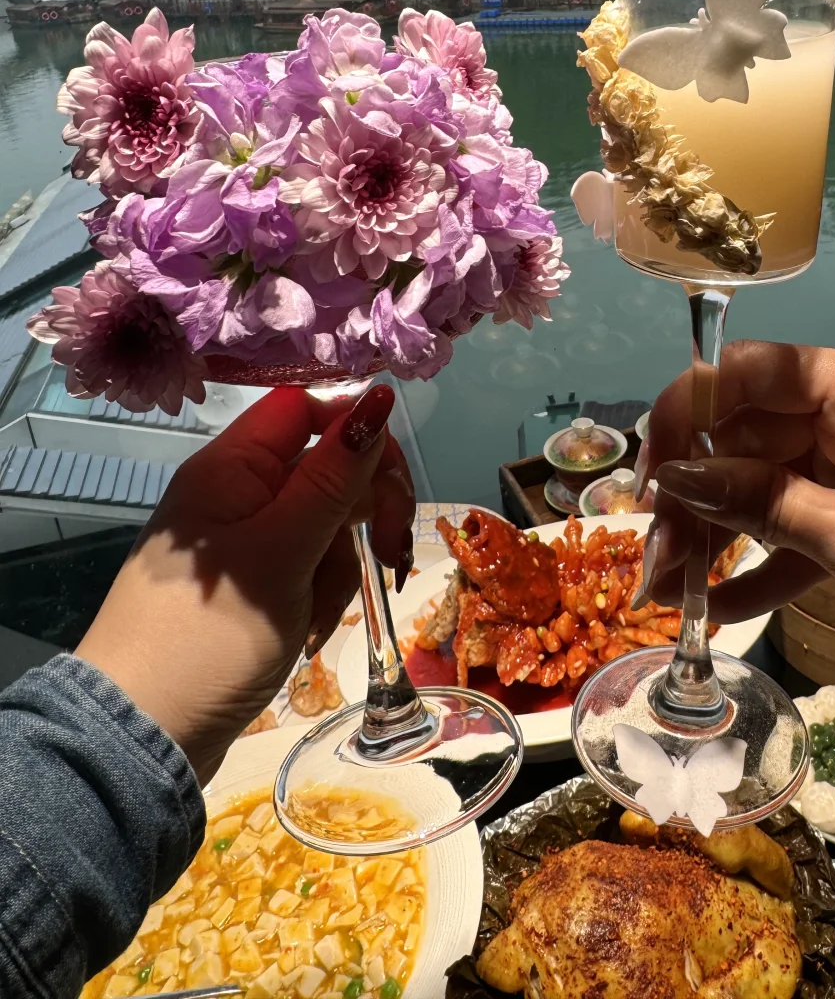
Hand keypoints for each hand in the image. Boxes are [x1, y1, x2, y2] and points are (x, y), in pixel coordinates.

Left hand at [76, 383, 415, 782]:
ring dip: (341, 563)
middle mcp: (236, 493)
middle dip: (364, 507)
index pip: (304, 408)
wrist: (146, 736)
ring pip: (326, 522)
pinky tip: (309, 629)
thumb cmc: (209, 637)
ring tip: (320, 612)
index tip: (392, 479)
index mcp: (230, 467)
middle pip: (325, 465)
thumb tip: (377, 397)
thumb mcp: (283, 552)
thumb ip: (333, 477)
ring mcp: (245, 541)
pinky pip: (308, 566)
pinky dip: (321, 593)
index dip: (354, 430)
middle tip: (389, 550)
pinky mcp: (254, 585)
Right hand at [639, 342, 834, 698]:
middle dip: (695, 494)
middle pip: (752, 434)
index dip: (688, 414)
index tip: (648, 476)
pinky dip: (766, 562)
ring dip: (720, 534)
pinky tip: (717, 604)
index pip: (752, 371)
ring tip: (667, 589)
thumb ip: (763, 505)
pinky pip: (804, 526)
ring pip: (769, 484)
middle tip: (650, 558)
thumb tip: (674, 478)